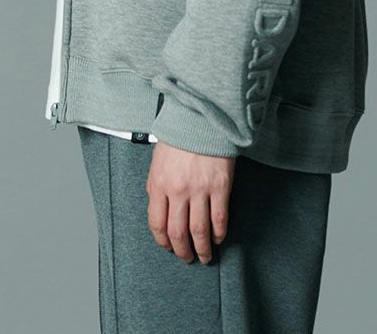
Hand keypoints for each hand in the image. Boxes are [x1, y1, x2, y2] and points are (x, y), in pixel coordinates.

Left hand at [145, 140, 235, 263]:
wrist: (202, 118)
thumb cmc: (180, 137)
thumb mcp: (158, 160)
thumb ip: (156, 186)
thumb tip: (159, 209)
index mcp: (159, 183)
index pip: (157, 223)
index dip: (162, 241)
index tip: (168, 247)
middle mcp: (178, 190)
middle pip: (178, 232)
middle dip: (182, 251)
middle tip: (187, 257)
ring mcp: (200, 189)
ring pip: (199, 231)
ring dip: (202, 248)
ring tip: (204, 256)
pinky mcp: (220, 186)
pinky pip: (219, 218)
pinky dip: (219, 233)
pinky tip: (218, 238)